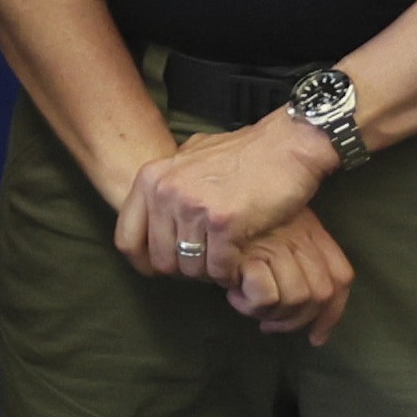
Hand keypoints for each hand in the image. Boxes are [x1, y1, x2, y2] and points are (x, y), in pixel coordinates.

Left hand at [110, 112, 334, 297]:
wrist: (289, 144)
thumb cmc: (247, 154)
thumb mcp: (192, 157)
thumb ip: (169, 183)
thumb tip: (152, 210)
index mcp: (151, 178)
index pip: (127, 239)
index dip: (144, 263)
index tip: (162, 270)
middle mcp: (165, 192)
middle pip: (161, 260)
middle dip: (186, 269)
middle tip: (208, 261)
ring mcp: (192, 206)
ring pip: (190, 268)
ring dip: (211, 271)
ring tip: (227, 258)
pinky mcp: (222, 221)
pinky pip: (218, 267)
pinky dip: (231, 271)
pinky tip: (241, 259)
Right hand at [223, 216, 354, 349]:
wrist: (205, 203)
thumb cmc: (234, 223)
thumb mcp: (274, 233)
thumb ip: (293, 262)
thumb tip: (310, 323)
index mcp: (311, 232)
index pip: (341, 277)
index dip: (331, 314)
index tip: (316, 337)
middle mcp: (301, 238)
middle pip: (321, 295)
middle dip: (294, 321)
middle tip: (266, 322)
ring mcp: (278, 247)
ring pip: (295, 300)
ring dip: (268, 313)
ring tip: (244, 300)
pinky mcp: (251, 255)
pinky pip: (266, 298)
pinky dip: (248, 305)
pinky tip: (232, 293)